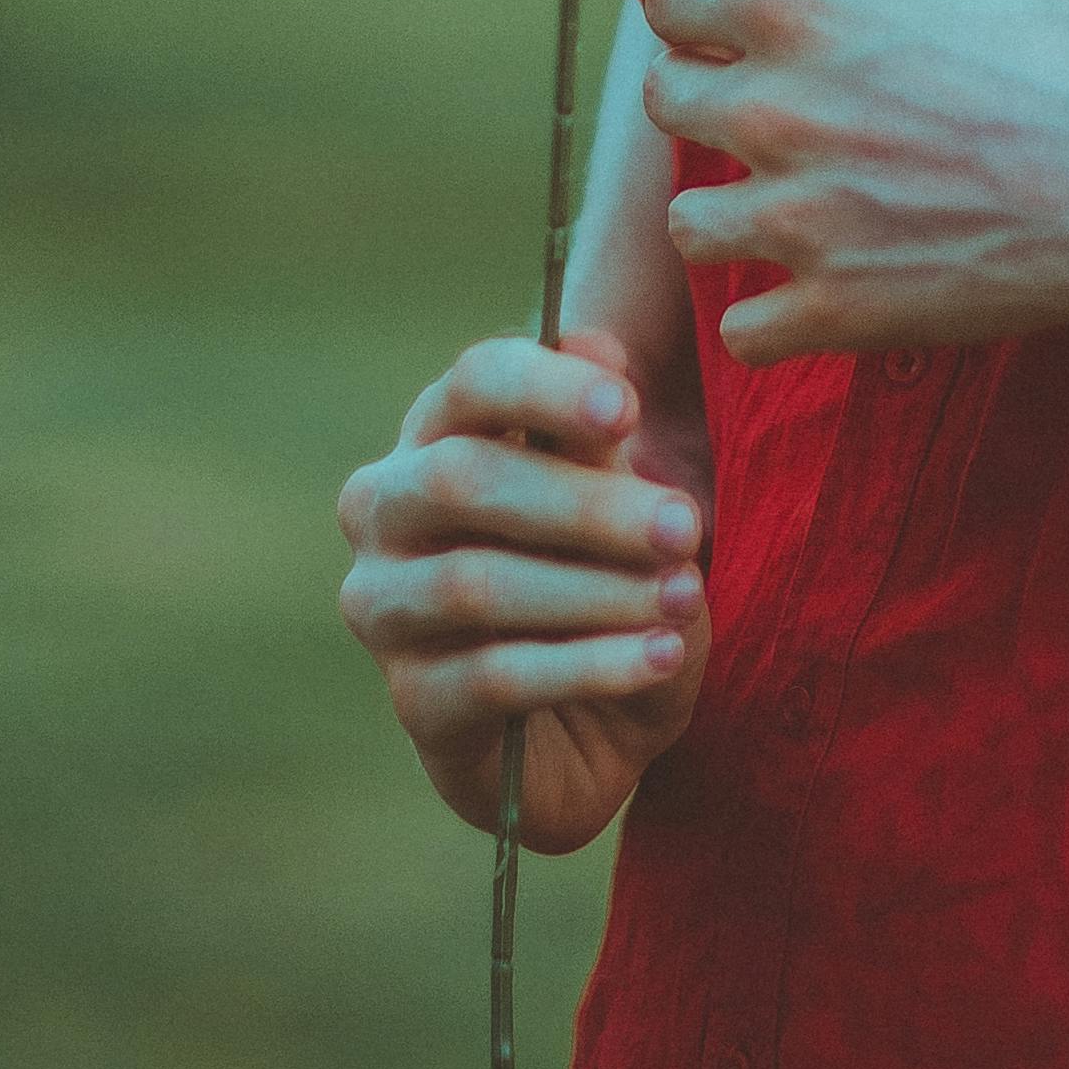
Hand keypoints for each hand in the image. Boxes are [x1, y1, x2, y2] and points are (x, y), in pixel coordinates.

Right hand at [334, 324, 711, 847]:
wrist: (599, 727)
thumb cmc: (605, 586)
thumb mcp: (622, 507)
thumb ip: (599, 436)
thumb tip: (595, 340)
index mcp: (436, 435)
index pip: (472, 383)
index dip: (546, 388)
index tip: (629, 408)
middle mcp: (386, 510)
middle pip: (462, 479)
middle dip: (585, 504)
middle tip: (684, 527)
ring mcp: (383, 607)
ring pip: (476, 584)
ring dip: (596, 592)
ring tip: (685, 600)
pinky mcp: (412, 700)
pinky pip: (496, 676)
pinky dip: (591, 664)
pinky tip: (661, 656)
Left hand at [641, 0, 1068, 366]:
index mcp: (803, 2)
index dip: (706, 8)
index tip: (749, 27)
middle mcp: (778, 107)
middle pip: (668, 102)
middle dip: (714, 97)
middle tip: (788, 113)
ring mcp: (802, 219)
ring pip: (689, 225)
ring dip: (733, 211)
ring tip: (802, 208)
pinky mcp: (840, 311)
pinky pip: (743, 329)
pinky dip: (774, 312)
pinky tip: (828, 284)